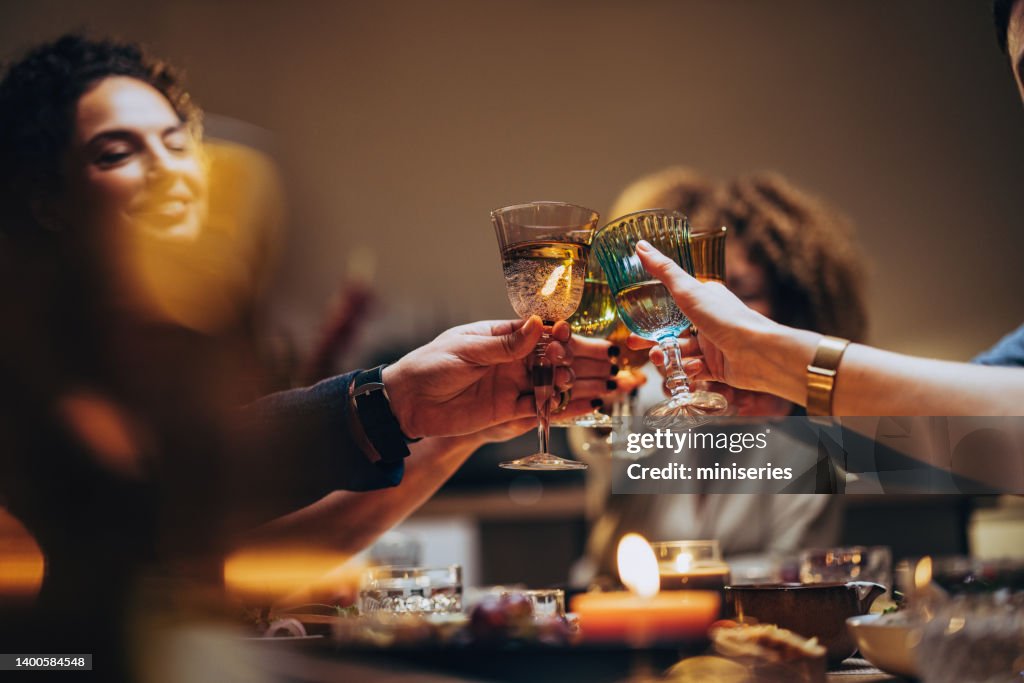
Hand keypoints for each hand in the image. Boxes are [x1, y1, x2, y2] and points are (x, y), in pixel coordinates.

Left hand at [383, 316, 575, 438]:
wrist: (407, 401)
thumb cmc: (430, 365)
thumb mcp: (467, 348)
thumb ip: (504, 344)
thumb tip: (538, 325)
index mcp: (500, 337)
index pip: (538, 331)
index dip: (556, 332)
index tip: (565, 333)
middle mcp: (511, 360)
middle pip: (550, 357)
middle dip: (567, 357)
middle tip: (576, 359)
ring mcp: (511, 384)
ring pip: (548, 382)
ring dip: (565, 381)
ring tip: (576, 381)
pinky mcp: (507, 410)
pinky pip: (538, 408)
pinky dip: (556, 407)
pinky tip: (572, 405)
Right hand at [629, 240, 785, 392]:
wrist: (757, 353)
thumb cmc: (725, 317)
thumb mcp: (688, 292)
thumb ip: (663, 271)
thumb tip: (640, 246)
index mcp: (704, 299)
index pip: (673, 305)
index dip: (652, 313)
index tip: (633, 320)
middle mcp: (709, 321)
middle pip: (673, 331)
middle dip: (653, 340)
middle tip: (636, 345)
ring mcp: (713, 345)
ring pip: (681, 352)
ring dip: (668, 356)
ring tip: (661, 359)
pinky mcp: (717, 367)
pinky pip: (694, 370)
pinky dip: (689, 370)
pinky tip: (691, 368)